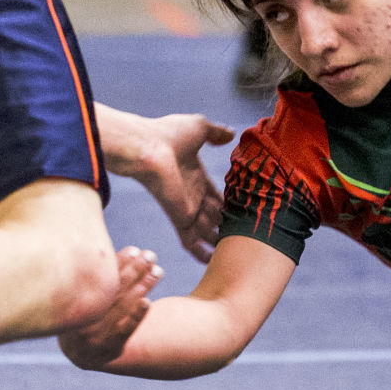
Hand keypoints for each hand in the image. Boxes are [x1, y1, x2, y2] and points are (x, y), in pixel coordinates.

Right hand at [57, 246, 163, 369]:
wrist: (80, 353)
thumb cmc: (87, 315)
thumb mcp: (84, 296)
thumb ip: (97, 276)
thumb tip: (114, 248)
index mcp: (78, 299)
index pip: (101, 278)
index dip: (119, 262)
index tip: (134, 249)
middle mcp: (85, 315)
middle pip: (114, 289)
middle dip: (135, 270)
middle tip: (150, 255)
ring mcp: (96, 333)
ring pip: (123, 305)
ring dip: (142, 286)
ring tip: (157, 270)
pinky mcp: (109, 347)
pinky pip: (124, 330)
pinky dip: (136, 316)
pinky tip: (147, 303)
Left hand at [96, 106, 235, 260]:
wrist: (147, 147)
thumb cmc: (168, 135)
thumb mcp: (199, 127)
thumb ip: (216, 132)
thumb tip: (231, 134)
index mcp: (195, 175)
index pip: (215, 194)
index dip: (227, 203)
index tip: (241, 212)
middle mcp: (191, 193)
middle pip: (213, 215)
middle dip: (225, 226)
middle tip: (243, 238)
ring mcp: (186, 207)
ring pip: (206, 230)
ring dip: (218, 241)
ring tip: (235, 254)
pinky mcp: (180, 217)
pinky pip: (190, 240)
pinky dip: (199, 252)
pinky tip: (211, 262)